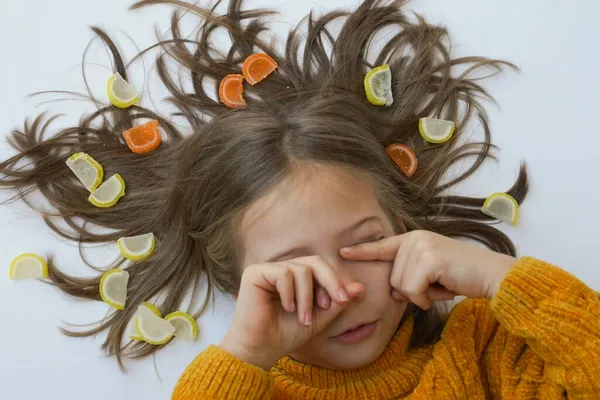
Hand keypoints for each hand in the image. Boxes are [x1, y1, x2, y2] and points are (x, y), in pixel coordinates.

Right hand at [219, 256, 364, 369]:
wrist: (261, 350)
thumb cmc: (286, 335)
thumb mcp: (320, 318)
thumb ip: (338, 302)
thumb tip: (361, 287)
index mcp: (296, 277)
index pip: (321, 268)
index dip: (334, 281)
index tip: (342, 301)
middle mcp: (282, 269)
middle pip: (314, 261)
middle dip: (330, 281)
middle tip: (336, 302)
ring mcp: (268, 269)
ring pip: (301, 269)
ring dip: (307, 296)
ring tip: (303, 317)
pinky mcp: (255, 273)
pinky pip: (283, 273)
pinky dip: (290, 293)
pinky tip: (287, 308)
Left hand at [340, 230, 514, 309]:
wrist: (489, 275)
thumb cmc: (461, 276)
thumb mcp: (430, 274)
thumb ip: (409, 277)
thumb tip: (394, 293)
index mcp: (413, 239)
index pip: (382, 246)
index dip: (361, 251)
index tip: (342, 252)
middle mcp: (414, 239)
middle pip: (392, 278)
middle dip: (413, 290)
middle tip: (437, 283)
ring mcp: (421, 247)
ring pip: (401, 286)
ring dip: (421, 295)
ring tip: (441, 284)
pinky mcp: (429, 259)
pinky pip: (412, 291)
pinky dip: (426, 298)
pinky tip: (443, 289)